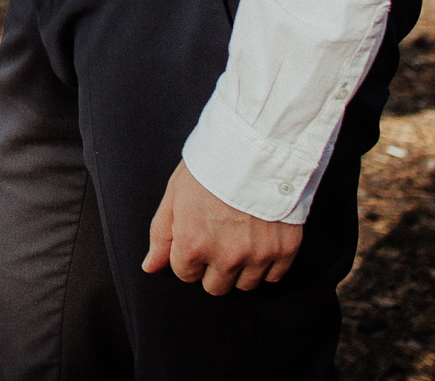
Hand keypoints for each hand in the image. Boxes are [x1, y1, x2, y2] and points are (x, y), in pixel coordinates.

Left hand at [141, 161, 301, 294]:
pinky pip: (273, 276)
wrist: (255, 147)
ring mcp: (257, 256)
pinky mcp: (284, 251)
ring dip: (240, 268)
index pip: (185, 274)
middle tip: (218, 238)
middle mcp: (225, 257)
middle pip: (214, 287)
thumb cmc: (211, 166)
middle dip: (212, 267)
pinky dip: (266, 264)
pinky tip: (260, 239)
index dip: (188, 254)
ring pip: (245, 285)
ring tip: (240, 237)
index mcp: (193, 245)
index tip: (196, 235)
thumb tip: (150, 266)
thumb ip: (161, 235)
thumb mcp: (174, 194)